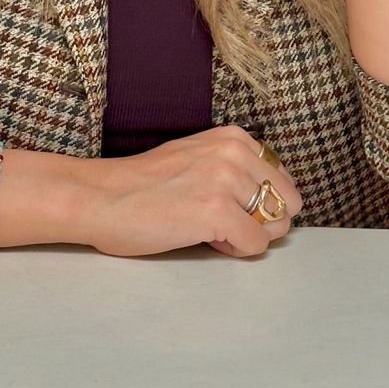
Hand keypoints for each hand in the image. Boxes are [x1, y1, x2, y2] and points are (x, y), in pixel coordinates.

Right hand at [77, 125, 303, 257]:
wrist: (102, 197)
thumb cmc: (145, 185)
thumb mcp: (199, 157)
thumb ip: (236, 168)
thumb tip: (278, 202)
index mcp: (233, 137)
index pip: (282, 177)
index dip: (262, 201)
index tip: (233, 206)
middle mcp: (234, 152)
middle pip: (286, 202)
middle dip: (263, 222)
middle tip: (225, 224)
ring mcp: (225, 180)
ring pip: (274, 225)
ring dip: (246, 236)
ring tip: (210, 229)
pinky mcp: (216, 210)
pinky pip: (255, 244)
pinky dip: (237, 250)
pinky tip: (207, 239)